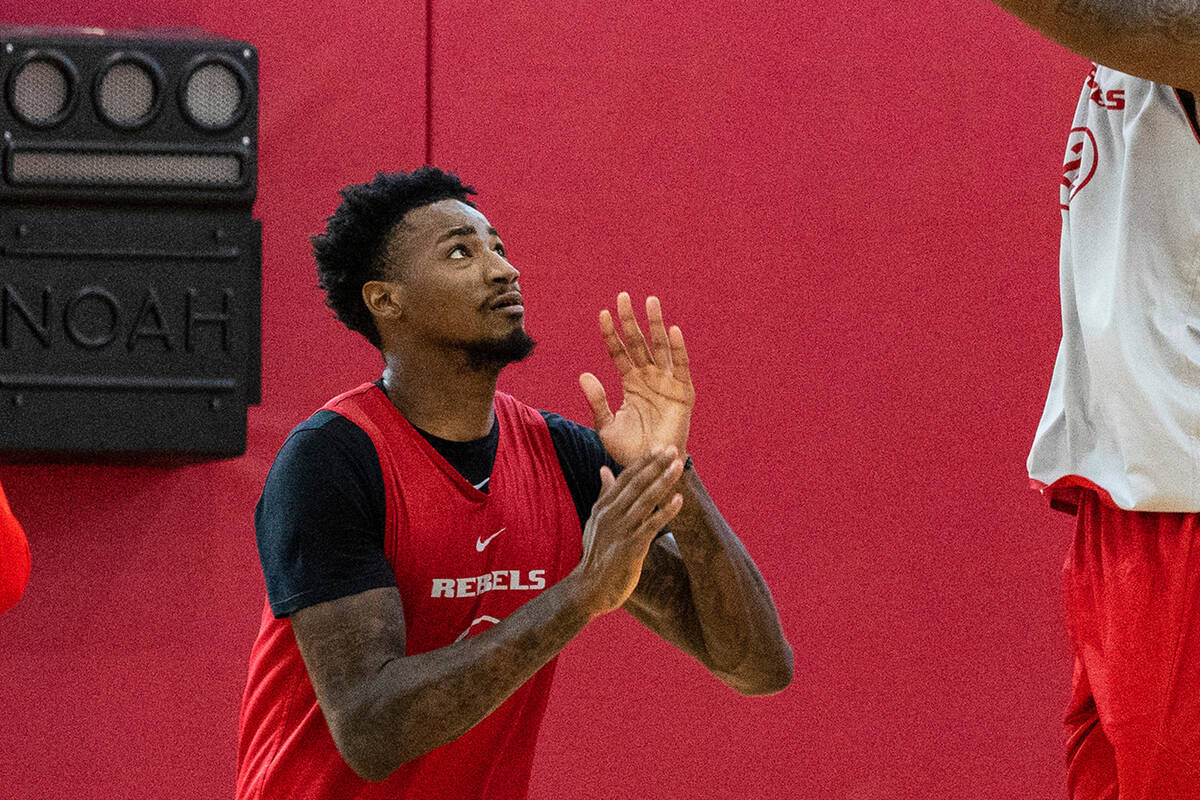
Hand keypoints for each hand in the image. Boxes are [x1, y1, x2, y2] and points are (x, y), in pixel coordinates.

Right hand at [572, 449, 684, 616]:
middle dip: (656, 465)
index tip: (659, 447)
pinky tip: (679, 500)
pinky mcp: (629, 547)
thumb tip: (604, 469)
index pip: (625, 478)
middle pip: (636, 484)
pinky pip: (651, 525)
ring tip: (678, 466)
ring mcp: (619, 530)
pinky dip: (666, 511)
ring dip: (663, 481)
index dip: (643, 462)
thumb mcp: (596, 521)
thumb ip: (604, 495)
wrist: (589, 589)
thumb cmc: (597, 554)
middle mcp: (610, 515)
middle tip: (672, 449)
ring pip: (644, 500)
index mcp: (603, 507)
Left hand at [579, 293, 694, 465]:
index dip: (611, 334)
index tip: (602, 314)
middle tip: (622, 296)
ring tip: (650, 301)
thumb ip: (596, 401)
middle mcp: (648, 378)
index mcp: (630, 383)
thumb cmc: (630, 450)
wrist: (652, 469)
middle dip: (631, 321)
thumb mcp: (606, 426)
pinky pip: (682, 367)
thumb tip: (583, 375)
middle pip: (638, 343)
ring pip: (660, 348)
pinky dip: (679, 349)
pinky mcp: (683, 393)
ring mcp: (667, 383)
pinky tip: (672, 331)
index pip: (619, 352)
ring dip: (655, 325)